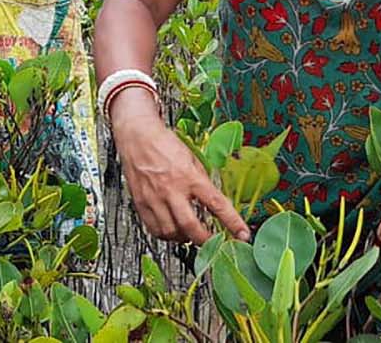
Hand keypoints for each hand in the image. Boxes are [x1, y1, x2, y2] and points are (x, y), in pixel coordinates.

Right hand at [111, 88, 249, 245]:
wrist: (137, 136)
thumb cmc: (164, 144)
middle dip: (205, 240)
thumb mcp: (192, 158)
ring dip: (185, 239)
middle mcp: (172, 189)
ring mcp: (155, 198)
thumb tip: (213, 201)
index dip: (232, 223)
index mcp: (189, 176)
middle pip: (191, 226)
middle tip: (213, 243)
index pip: (217, 204)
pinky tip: (172, 230)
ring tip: (190, 234)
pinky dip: (167, 235)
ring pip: (172, 233)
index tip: (243, 235)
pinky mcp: (141, 203)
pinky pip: (155, 229)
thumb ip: (202, 181)